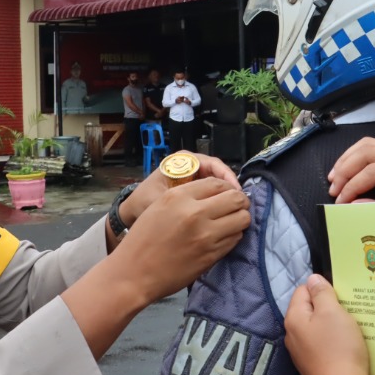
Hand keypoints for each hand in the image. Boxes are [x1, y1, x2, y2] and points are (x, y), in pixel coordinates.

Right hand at [118, 178, 249, 299]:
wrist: (134, 273)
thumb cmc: (143, 239)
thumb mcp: (159, 206)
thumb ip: (187, 197)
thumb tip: (218, 192)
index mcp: (179, 196)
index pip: (218, 183)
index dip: (227, 187)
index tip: (228, 193)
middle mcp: (195, 213)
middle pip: (237, 199)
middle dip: (240, 202)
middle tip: (235, 207)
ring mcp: (206, 236)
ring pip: (242, 219)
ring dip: (239, 220)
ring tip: (229, 223)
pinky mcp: (212, 255)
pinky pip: (235, 239)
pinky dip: (233, 236)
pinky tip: (221, 238)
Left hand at [119, 152, 240, 225]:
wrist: (133, 210)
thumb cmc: (144, 201)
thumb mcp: (160, 200)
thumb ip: (179, 201)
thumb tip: (203, 208)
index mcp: (181, 160)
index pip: (212, 164)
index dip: (227, 178)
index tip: (234, 193)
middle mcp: (190, 165)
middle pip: (218, 173)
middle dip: (230, 188)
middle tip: (240, 203)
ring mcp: (192, 176)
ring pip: (217, 183)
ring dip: (226, 196)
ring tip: (236, 210)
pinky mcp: (194, 189)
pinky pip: (211, 192)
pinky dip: (219, 202)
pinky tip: (224, 214)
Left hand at [285, 275, 371, 374]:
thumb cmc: (338, 348)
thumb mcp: (332, 312)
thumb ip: (321, 293)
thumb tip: (312, 278)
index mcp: (293, 318)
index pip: (302, 290)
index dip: (321, 289)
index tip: (340, 296)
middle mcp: (291, 335)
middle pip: (309, 310)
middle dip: (328, 307)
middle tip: (348, 311)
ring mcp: (300, 352)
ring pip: (316, 328)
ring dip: (332, 325)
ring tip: (350, 327)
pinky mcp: (312, 365)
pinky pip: (321, 344)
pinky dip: (333, 341)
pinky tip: (346, 345)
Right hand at [328, 138, 374, 234]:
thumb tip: (351, 205)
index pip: (372, 171)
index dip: (352, 186)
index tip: (339, 203)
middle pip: (367, 152)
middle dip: (345, 170)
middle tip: (332, 190)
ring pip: (369, 144)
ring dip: (348, 159)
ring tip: (334, 178)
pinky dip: (358, 156)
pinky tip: (348, 169)